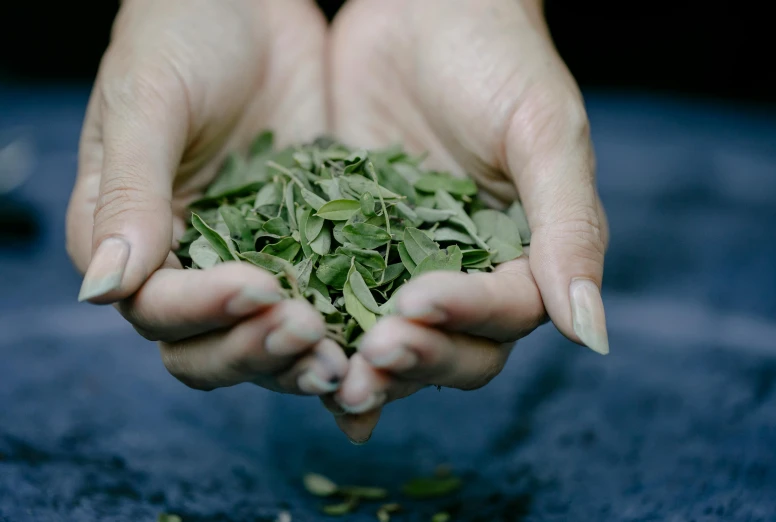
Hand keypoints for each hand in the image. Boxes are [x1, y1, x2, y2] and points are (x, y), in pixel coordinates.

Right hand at [66, 0, 347, 394]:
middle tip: (310, 335)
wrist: (251, 1)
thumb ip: (128, 194)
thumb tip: (102, 291)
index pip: (157, 308)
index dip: (204, 311)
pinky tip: (382, 342)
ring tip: (350, 358)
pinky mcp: (309, 248)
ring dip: (303, 359)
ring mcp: (251, 261)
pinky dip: (349, 331)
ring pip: (268, 339)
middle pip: (209, 347)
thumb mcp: (148, 102)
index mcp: (133, 240)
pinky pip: (327, 302)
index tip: (257, 288)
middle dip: (257, 350)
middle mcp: (187, 266)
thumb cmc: (181, 33)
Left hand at [324, 0, 609, 441]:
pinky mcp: (347, 248)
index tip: (419, 301)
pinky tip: (285, 353)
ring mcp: (403, 265)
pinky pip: (334, 302)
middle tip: (372, 352)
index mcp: (524, 256)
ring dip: (364, 367)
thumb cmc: (498, 60)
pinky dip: (317, 337)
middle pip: (452, 350)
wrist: (423, 8)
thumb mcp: (544, 133)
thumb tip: (593, 337)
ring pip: (392, 341)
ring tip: (327, 374)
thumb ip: (570, 229)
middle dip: (415, 357)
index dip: (466, 318)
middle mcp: (467, 274)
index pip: (506, 313)